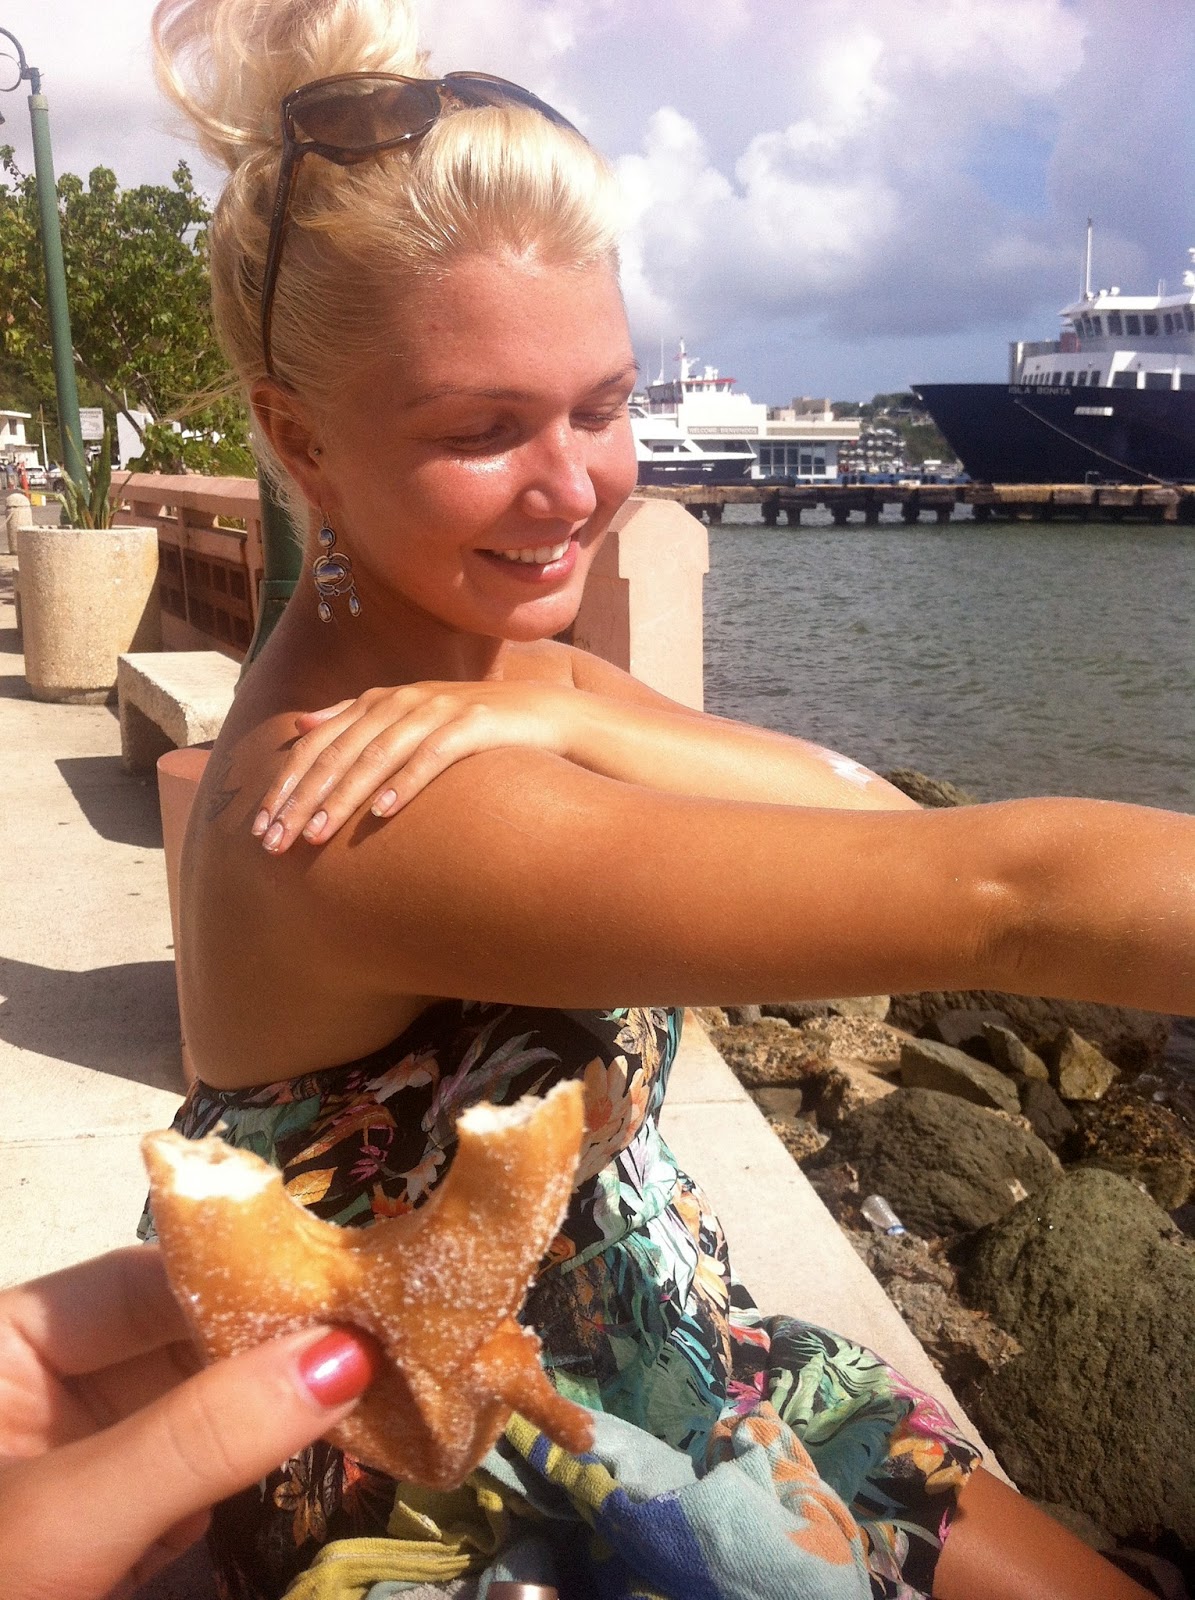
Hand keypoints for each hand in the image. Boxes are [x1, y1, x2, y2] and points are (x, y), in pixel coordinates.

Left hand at [0, 1247, 376, 1599]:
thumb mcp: (66, 1518)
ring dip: (289, 1405)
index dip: (255, 1280)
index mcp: (12, 1334)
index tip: (362, 1293)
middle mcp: (55, 1373)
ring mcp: (90, 1446)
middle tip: (400, 1346)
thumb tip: (346, 1354)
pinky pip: (206, 1465)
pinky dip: (267, 1463)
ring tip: (392, 1390)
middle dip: (285, 1345)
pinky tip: (341, 1449)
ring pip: (209, 1400)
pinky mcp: (119, 1513)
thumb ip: (199, 1437)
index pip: (154, 1278)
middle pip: (191, 1333)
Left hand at [253, 680, 576, 852]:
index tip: (260, 828)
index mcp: (378, 701)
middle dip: (302, 800)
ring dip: (342, 799)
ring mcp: (438, 711)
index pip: (317, 745)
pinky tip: (382, 814)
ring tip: (315, 836)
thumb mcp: (406, 716)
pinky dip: (405, 784)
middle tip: (275, 843)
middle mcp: (402, 702)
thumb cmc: (466, 725)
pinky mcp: (474, 725)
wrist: (541, 715)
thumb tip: (300, 726)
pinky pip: (432, 757)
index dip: (285, 785)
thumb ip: (352, 717)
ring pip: (376, 757)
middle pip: (339, 754)